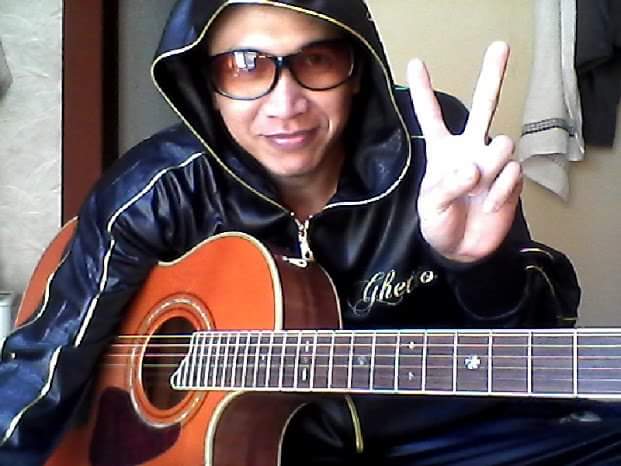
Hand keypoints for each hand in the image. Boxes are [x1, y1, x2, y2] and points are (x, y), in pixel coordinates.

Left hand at [408, 41, 522, 262]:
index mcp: (442, 152)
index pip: (431, 117)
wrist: (462, 251)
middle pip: (484, 106)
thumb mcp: (430, 206)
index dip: (423, 91)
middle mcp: (469, 150)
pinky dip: (500, 192)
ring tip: (479, 187)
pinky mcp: (512, 180)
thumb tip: (474, 167)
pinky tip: (489, 205)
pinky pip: (513, 173)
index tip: (416, 63)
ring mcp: (492, 163)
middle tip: (501, 46)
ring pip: (503, 143)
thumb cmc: (439, 225)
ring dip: (491, 165)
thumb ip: (447, 185)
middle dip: (493, 76)